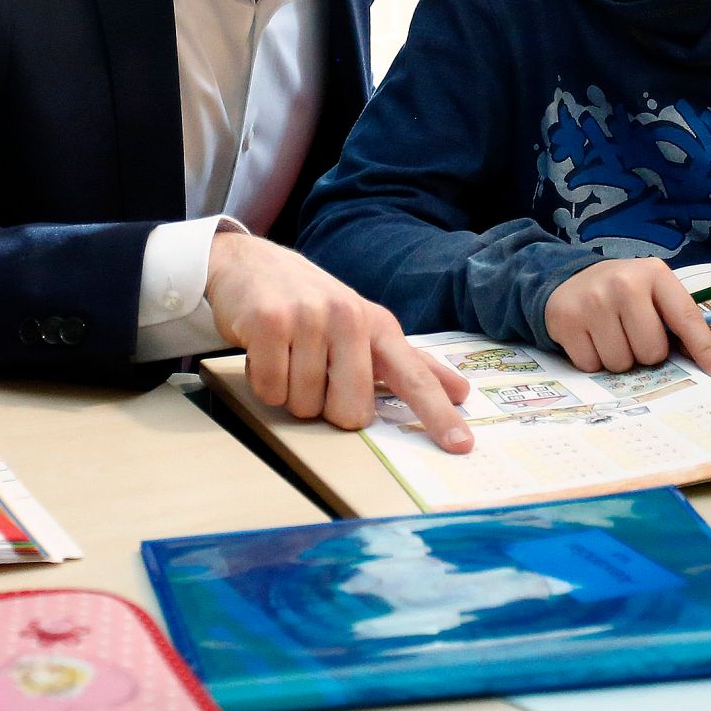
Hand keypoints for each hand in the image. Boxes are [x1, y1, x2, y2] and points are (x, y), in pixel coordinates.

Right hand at [204, 231, 472, 452]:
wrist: (249, 264)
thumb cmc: (311, 304)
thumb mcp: (363, 325)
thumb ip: (407, 362)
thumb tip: (459, 389)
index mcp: (378, 325)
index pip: (414, 376)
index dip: (438, 413)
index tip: (462, 446)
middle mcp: (349, 318)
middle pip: (352, 412)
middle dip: (327, 409)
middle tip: (316, 376)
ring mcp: (309, 318)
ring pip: (304, 406)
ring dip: (290, 393)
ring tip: (287, 355)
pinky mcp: (269, 322)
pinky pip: (271, 391)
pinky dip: (263, 382)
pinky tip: (264, 351)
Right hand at [544, 259, 710, 381]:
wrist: (571, 280)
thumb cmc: (625, 295)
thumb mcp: (656, 296)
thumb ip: (684, 327)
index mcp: (654, 274)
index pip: (686, 318)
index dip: (704, 350)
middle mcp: (623, 282)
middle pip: (651, 351)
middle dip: (644, 353)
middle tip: (633, 335)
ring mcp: (592, 300)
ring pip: (620, 363)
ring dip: (618, 359)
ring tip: (611, 335)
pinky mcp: (566, 318)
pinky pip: (591, 366)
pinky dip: (593, 361)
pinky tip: (591, 338)